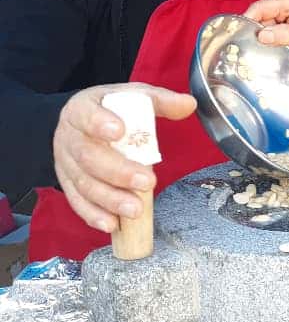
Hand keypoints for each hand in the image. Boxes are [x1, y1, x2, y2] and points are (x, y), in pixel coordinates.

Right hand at [53, 83, 195, 232]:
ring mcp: (66, 164)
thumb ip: (159, 100)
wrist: (77, 123)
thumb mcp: (132, 97)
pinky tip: (113, 224)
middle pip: (89, 156)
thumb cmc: (110, 110)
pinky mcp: (68, 185)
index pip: (86, 115)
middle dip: (119, 172)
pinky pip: (78, 202)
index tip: (120, 131)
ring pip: (84, 184)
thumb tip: (189, 104)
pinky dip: (94, 215)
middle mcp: (70, 137)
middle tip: (147, 181)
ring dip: (110, 199)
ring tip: (135, 209)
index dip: (100, 123)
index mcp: (82, 109)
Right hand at [244, 0, 288, 53]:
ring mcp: (279, 8)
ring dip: (275, 38)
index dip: (248, 23)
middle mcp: (280, 0)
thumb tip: (261, 36)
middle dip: (267, 35)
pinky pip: (271, 28)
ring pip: (264, 26)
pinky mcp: (280, 15)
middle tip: (282, 44)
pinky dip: (279, 37)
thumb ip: (283, 35)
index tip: (243, 38)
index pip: (257, 9)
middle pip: (259, 18)